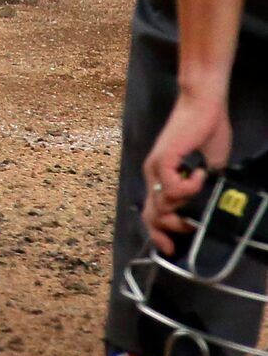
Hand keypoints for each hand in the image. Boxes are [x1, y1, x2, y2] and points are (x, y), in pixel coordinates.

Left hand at [142, 88, 230, 253]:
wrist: (203, 105)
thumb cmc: (205, 133)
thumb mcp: (206, 171)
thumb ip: (200, 191)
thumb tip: (205, 213)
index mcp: (161, 177)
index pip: (151, 212)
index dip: (159, 234)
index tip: (172, 249)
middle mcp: (154, 173)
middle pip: (151, 214)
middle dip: (170, 229)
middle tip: (190, 227)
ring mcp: (156, 166)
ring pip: (163, 204)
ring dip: (185, 205)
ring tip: (201, 190)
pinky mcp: (164, 157)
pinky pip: (173, 187)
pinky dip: (191, 187)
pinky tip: (201, 173)